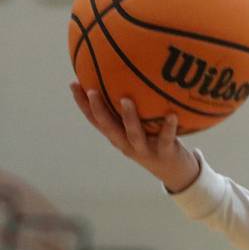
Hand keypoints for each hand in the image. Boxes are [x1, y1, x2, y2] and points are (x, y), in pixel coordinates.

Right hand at [69, 84, 201, 192]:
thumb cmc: (156, 142)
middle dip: (98, 110)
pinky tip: (172, 114)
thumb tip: (130, 76)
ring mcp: (145, 150)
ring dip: (128, 118)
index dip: (83, 104)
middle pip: (108, 128)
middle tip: (92, 91)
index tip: (73, 84)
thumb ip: (133, 108)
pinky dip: (169, 127)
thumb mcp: (142, 126)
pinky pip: (166, 139)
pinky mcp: (165, 154)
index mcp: (118, 137)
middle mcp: (127, 144)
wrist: (175, 172)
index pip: (95, 120)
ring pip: (133, 135)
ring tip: (126, 100)